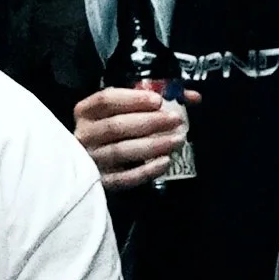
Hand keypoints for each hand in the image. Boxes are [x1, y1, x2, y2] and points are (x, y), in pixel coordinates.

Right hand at [73, 85, 197, 190]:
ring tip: (177, 140)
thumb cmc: (114, 129)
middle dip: (149, 122)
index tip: (158, 100)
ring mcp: (90, 159)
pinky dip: (146, 171)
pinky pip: (123, 178)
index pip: (106, 100)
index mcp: (86, 111)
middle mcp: (84, 134)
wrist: (89, 166)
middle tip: (176, 120)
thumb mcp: (125, 110)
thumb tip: (193, 97)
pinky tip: (164, 162)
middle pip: (116, 126)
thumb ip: (154, 101)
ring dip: (152, 145)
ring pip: (121, 151)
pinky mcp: (100, 182)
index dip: (133, 99)